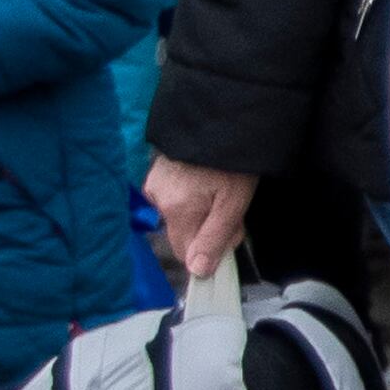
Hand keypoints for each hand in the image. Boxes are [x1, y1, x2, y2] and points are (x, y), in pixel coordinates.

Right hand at [147, 155, 256, 277]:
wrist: (223, 118)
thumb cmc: (233, 160)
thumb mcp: (233, 203)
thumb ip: (214, 239)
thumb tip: (197, 271)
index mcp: (177, 209)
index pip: (185, 253)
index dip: (211, 250)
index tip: (232, 234)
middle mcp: (159, 199)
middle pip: (184, 234)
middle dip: (209, 229)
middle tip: (232, 208)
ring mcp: (155, 184)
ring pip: (181, 216)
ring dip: (202, 212)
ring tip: (222, 190)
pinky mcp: (158, 173)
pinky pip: (174, 198)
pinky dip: (192, 197)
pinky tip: (207, 182)